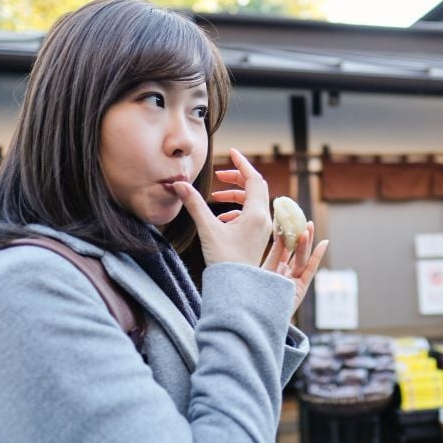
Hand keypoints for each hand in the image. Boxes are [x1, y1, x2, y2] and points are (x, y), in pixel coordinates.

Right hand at [172, 148, 271, 266]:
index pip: (253, 178)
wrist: (237, 290)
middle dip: (238, 177)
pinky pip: (252, 215)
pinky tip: (222, 218)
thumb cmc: (224, 262)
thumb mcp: (207, 230)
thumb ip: (194, 204)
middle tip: (219, 176)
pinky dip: (238, 210)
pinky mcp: (258, 238)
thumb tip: (178, 184)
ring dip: (237, 194)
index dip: (242, 163)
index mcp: (256, 214)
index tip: (231, 152)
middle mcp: (264, 220)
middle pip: (256, 187)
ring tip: (217, 197)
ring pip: (254, 201)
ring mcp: (263, 229)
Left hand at [261, 221, 328, 313]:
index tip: (286, 218)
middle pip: (294, 251)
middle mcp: (283, 274)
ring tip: (309, 226)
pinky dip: (317, 257)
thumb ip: (273, 254)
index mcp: (271, 270)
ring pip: (301, 258)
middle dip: (299, 235)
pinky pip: (310, 270)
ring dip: (306, 242)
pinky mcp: (300, 289)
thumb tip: (279, 233)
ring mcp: (293, 281)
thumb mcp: (260, 270)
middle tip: (303, 219)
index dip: (284, 233)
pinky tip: (324, 243)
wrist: (253, 318)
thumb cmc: (250, 296)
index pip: (280, 248)